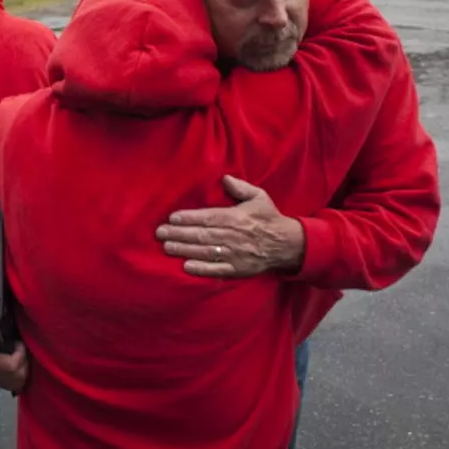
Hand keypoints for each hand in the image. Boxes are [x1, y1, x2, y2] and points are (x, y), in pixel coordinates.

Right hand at [0, 315, 28, 392]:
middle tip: (20, 349)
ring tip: (18, 356)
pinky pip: (14, 386)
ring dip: (23, 369)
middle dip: (23, 362)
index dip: (20, 353)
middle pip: (17, 376)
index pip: (12, 366)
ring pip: (18, 383)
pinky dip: (19, 376)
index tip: (18, 343)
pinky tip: (16, 365)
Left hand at [156, 176, 304, 277]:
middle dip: (179, 234)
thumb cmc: (268, 218)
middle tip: (160, 233)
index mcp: (236, 218)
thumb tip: (224, 178)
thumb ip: (240, 187)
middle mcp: (233, 236)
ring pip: (205, 252)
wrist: (287, 245)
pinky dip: (202, 269)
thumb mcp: (259, 197)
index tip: (172, 217)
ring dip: (184, 250)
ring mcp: (235, 254)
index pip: (208, 217)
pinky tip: (186, 267)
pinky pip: (217, 270)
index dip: (189, 218)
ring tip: (167, 246)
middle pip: (202, 235)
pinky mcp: (238, 269)